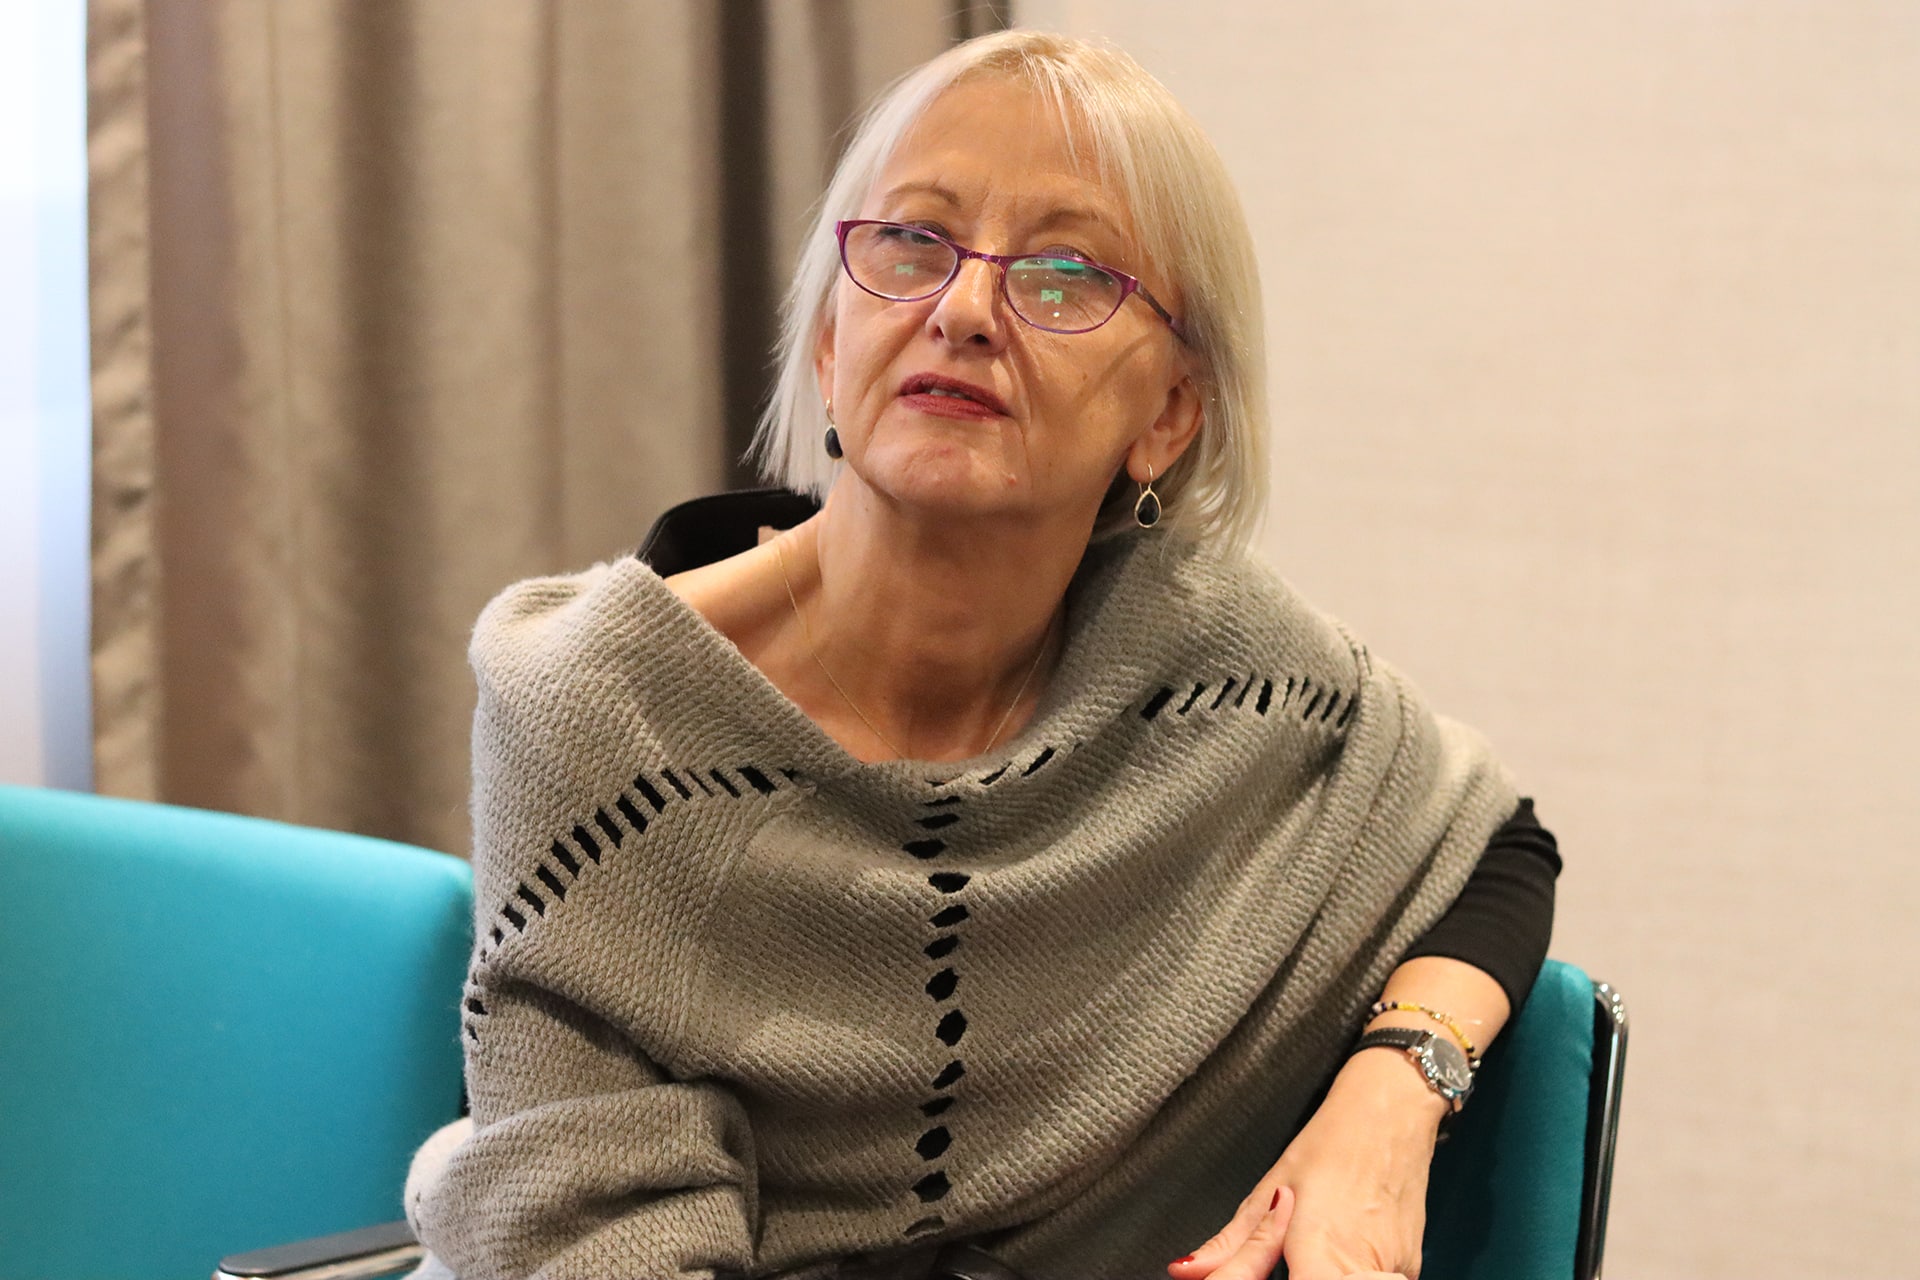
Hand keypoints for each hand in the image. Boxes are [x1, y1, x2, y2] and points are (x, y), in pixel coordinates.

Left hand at [1167, 1049, 1444, 1279]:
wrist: (1393, 1115)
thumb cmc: (1334, 1141)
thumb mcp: (1272, 1185)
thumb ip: (1232, 1243)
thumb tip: (1186, 1271)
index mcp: (1319, 1250)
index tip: (1243, 1274)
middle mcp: (1360, 1268)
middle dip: (1282, 1279)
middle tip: (1278, 1260)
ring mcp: (1395, 1272)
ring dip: (1313, 1275)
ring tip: (1305, 1253)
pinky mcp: (1412, 1270)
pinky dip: (1345, 1274)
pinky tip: (1336, 1253)